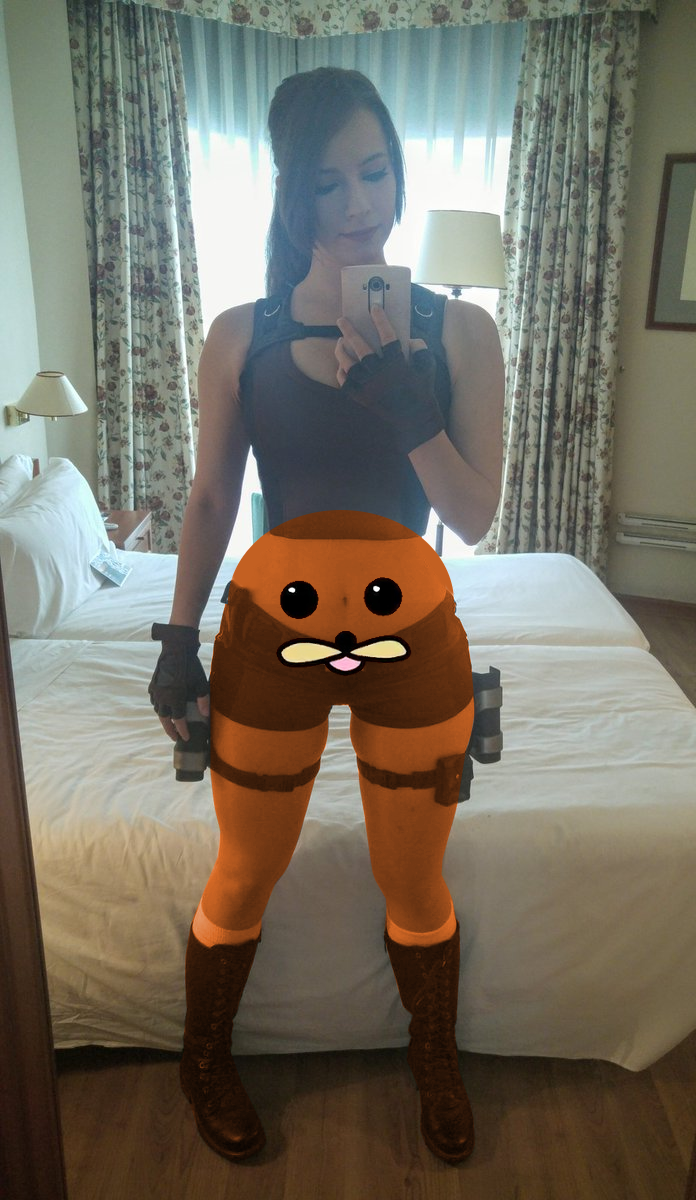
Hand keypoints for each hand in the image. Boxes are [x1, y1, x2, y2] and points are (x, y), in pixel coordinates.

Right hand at [149, 623, 209, 742]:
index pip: (178, 721)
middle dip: (170, 730)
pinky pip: (154, 700)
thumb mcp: (201, 683)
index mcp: (175, 699)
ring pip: (158, 710)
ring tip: (170, 723)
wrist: (176, 649)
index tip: (186, 738)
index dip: (182, 731)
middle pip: (165, 720)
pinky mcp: (153, 684)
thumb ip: (203, 700)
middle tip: (175, 737)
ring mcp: (156, 691)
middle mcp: (163, 698)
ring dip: (164, 719)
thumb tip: (205, 715)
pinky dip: (158, 707)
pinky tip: (163, 707)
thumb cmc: (191, 667)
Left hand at [336, 308, 443, 454]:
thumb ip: (421, 350)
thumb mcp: (428, 367)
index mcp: (397, 364)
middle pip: (360, 347)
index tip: (374, 309)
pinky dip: (342, 373)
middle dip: (350, 331)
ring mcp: (368, 387)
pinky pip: (345, 383)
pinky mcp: (362, 398)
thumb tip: (410, 340)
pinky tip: (342, 366)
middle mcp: (380, 374)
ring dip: (342, 351)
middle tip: (341, 320)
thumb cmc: (422, 391)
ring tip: (339, 342)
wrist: (416, 420)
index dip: (381, 320)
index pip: (387, 336)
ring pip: (348, 364)